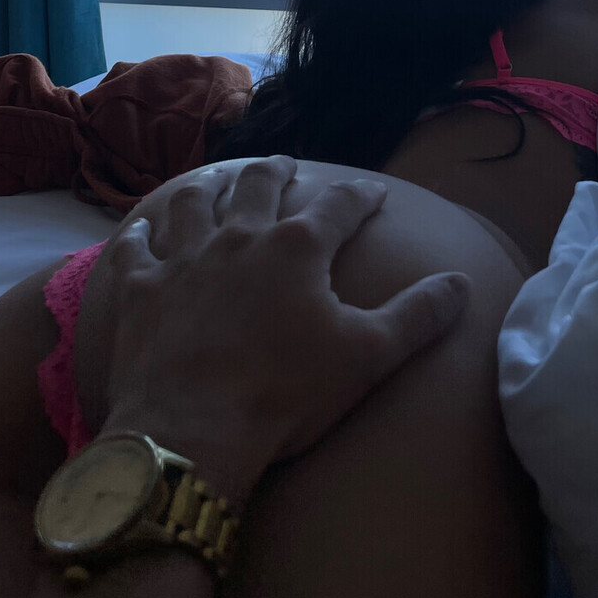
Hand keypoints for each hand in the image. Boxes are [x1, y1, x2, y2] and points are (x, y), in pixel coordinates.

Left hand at [80, 158, 470, 504]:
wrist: (191, 433)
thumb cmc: (286, 394)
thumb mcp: (369, 356)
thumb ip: (419, 315)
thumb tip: (462, 283)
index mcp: (297, 248)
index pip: (340, 205)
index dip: (362, 195)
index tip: (375, 190)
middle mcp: (239, 237)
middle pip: (258, 184)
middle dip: (277, 169)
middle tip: (286, 164)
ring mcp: (183, 259)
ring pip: (194, 202)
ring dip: (209, 186)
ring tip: (217, 181)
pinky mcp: (140, 289)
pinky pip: (136, 247)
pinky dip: (141, 233)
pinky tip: (143, 226)